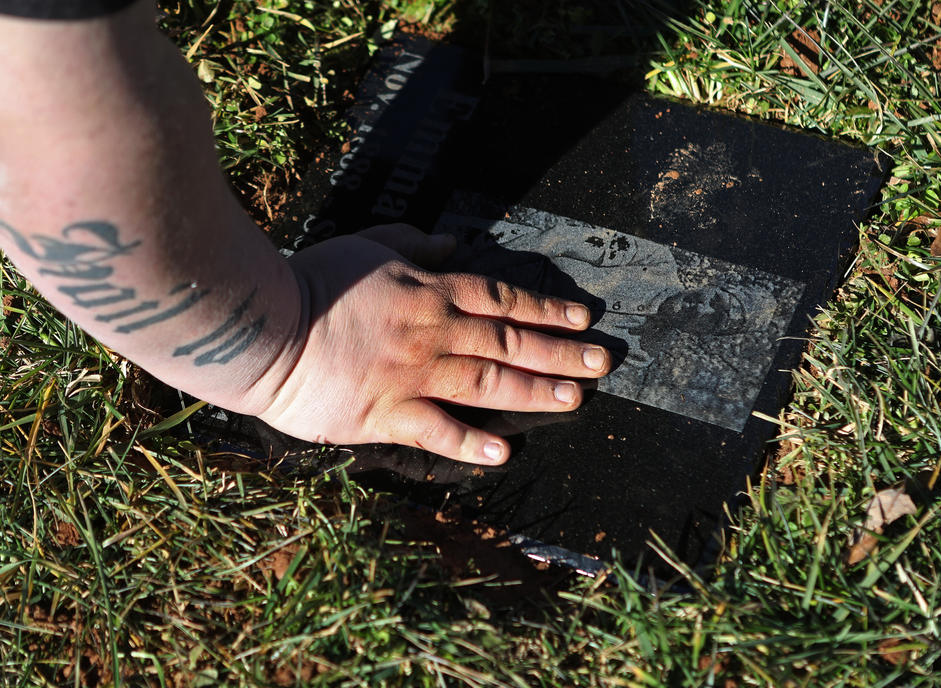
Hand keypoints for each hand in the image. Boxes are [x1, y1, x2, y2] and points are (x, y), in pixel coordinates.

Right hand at [252, 224, 610, 464]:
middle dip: (561, 353)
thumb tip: (454, 241)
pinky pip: (437, 430)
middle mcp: (434, 331)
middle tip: (601, 363)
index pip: (503, 299)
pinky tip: (505, 453)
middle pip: (510, 342)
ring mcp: (413, 375)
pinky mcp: (386, 413)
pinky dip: (471, 443)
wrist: (263, 326)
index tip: (582, 319)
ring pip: (488, 382)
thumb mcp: (368, 243)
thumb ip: (415, 242)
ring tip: (575, 399)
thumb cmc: (312, 280)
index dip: (548, 308)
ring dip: (535, 392)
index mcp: (431, 290)